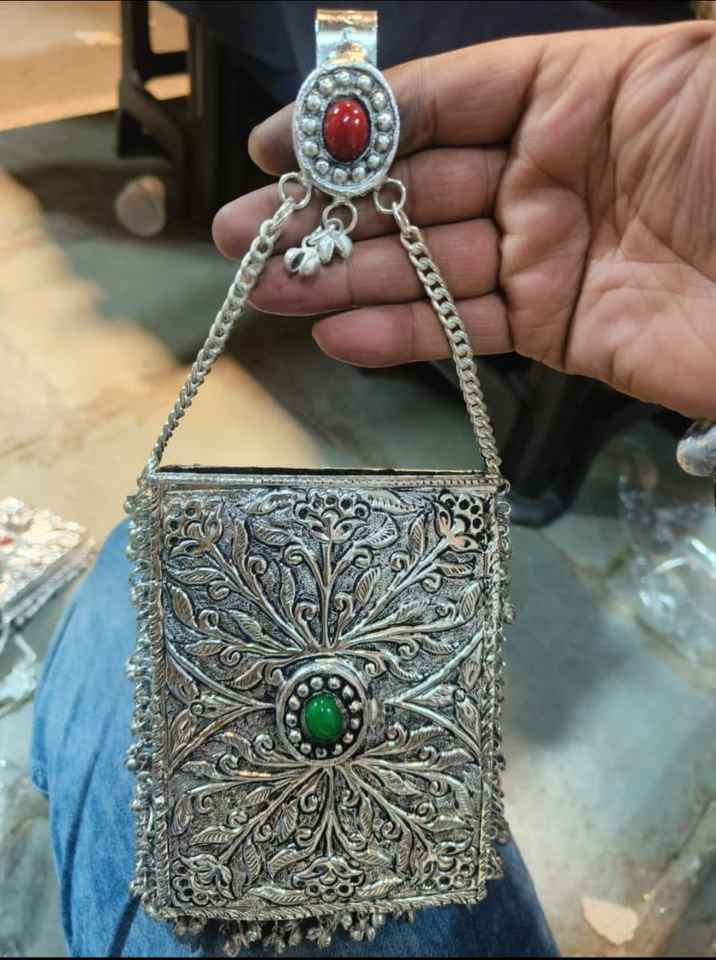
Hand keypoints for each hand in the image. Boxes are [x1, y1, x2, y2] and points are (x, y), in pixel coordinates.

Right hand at [213, 21, 715, 418]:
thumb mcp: (686, 72)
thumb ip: (565, 74)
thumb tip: (453, 80)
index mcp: (573, 94)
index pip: (443, 103)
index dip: (358, 123)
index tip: (280, 144)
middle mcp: (548, 174)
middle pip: (415, 191)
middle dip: (323, 212)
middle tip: (243, 233)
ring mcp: (549, 257)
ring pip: (426, 268)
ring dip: (341, 280)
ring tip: (265, 290)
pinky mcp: (562, 333)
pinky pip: (466, 333)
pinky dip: (401, 338)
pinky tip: (337, 336)